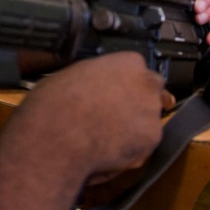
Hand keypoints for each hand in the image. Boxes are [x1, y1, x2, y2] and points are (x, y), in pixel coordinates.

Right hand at [18, 52, 164, 178]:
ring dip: (134, 126)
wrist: (58, 136)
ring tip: (105, 135)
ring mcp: (151, 111)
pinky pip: (144, 143)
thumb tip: (97, 81)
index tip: (115, 92)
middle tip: (114, 114)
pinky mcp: (151, 138)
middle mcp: (146, 83)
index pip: (138, 69)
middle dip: (137, 102)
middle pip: (152, 92)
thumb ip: (98, 75)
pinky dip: (132, 147)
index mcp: (128, 62)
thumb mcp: (74, 73)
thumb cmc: (57, 103)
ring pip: (148, 119)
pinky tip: (109, 147)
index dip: (125, 83)